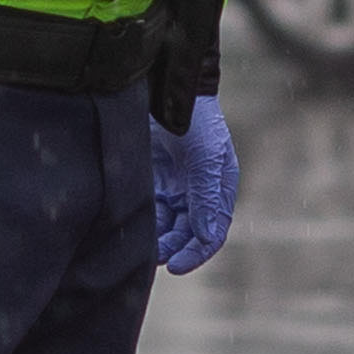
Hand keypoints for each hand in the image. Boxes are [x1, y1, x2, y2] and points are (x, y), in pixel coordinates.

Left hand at [153, 94, 238, 271]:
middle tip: (157, 258)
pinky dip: (144, 222)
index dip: (197, 252)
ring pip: (167, 225)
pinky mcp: (152, 179)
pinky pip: (149, 209)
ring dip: (158, 238)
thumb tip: (206, 236)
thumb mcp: (205, 157)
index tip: (177, 266)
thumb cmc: (196, 120)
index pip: (212, 231)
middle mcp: (198, 191)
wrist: (166, 87)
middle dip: (174, 247)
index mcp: (219, 188)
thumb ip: (204, 197)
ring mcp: (174, 186)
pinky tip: (133, 228)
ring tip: (143, 248)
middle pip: (188, 232)